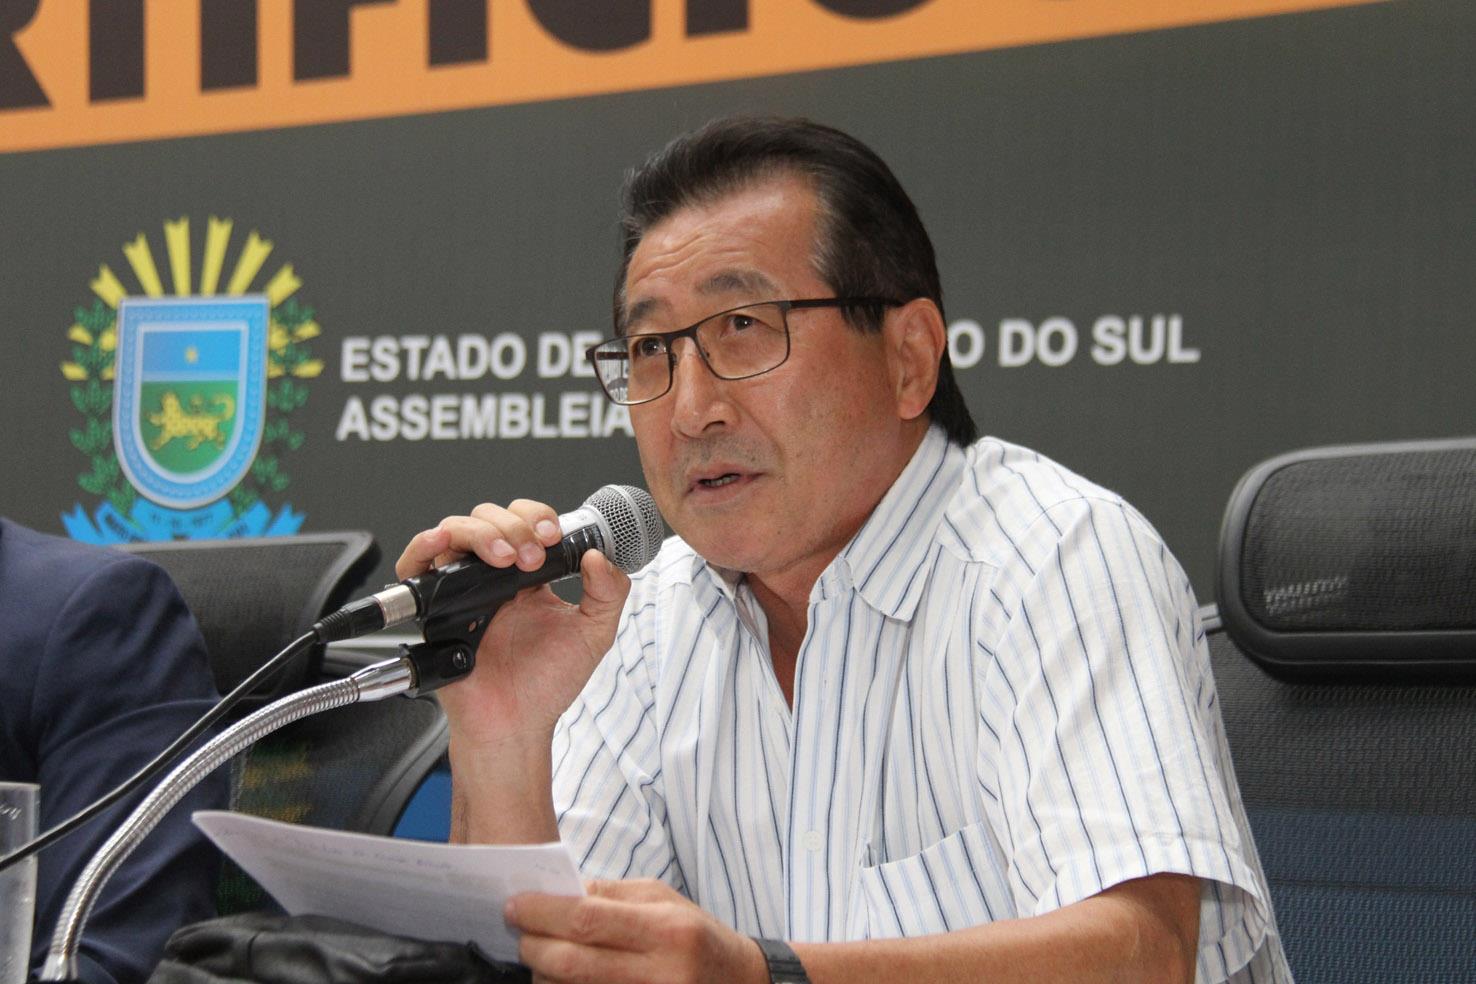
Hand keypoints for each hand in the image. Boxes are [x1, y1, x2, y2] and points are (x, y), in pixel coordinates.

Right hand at [395, 500, 630, 747]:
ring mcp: (463, 588)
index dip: (537, 518)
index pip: (526, 522)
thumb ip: (609, 593)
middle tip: (532, 558)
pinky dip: (425, 545)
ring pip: (457, 530)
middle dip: (514, 526)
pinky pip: (418, 564)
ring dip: (482, 533)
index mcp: (530, 577)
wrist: (515, 723)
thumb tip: (600, 555)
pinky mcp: (436, 606)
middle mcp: (494, 577)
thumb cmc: (547, 684)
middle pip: (490, 517)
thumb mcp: (593, 634)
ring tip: (504, 559)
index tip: (553, 537)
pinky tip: (444, 544)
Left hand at [506, 879, 768, 983]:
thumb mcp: (663, 901)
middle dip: (534, 946)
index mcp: (666, 929)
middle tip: (518, 932)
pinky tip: (560, 977)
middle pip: (572, 963)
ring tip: (539, 955)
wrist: (740, 983)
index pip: (588, 919)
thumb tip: (557, 893)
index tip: (514, 904)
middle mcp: (659, 973)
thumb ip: (611, 896)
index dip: (542, 912)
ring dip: (543, 975)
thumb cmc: (696, 935)